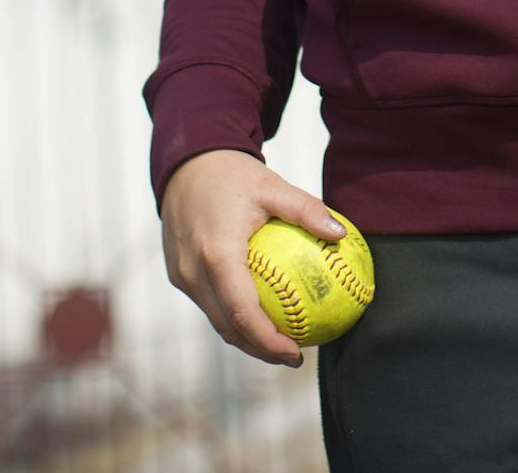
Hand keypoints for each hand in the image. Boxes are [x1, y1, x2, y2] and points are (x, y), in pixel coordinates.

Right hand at [160, 148, 346, 366]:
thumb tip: (341, 234)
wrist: (185, 162)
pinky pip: (208, 303)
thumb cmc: (232, 174)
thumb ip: (306, 210)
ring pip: (215, 319)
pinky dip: (232, 316)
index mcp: (216, 253)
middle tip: (295, 355)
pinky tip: (260, 314)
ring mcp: (180, 274)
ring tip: (281, 343)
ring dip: (246, 337)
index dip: (268, 342)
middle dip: (261, 350)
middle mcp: (192, 270)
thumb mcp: (272, 186)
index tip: (297, 353)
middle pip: (228, 327)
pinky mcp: (176, 273)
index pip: (242, 313)